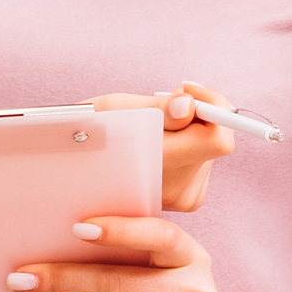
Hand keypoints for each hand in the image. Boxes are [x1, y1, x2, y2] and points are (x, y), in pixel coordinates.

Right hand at [85, 81, 235, 211]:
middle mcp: (178, 189)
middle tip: (163, 107)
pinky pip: (200, 164)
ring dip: (188, 133)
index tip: (187, 91)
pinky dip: (186, 148)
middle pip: (214, 141)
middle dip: (196, 117)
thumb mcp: (115, 109)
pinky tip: (160, 146)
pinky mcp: (187, 199)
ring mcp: (183, 198)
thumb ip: (159, 109)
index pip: (217, 139)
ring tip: (153, 129)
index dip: (213, 108)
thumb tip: (188, 106)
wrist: (74, 168)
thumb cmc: (89, 131)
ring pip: (208, 151)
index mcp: (163, 164)